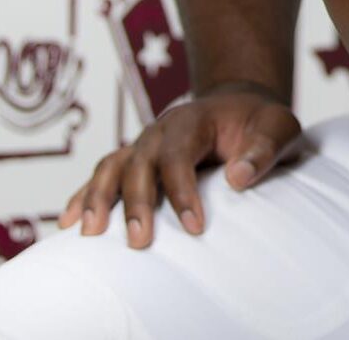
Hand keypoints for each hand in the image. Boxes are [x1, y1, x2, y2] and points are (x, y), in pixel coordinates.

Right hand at [57, 83, 301, 248]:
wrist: (239, 105)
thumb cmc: (259, 121)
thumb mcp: (278, 127)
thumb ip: (264, 149)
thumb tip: (238, 178)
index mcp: (194, 119)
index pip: (180, 154)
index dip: (183, 191)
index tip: (195, 228)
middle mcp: (162, 129)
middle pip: (139, 162)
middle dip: (137, 202)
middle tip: (141, 242)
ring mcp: (144, 143)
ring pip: (112, 165)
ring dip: (99, 197)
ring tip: (91, 234)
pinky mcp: (135, 158)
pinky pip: (103, 173)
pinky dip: (85, 195)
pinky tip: (70, 222)